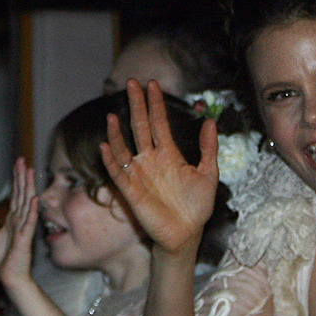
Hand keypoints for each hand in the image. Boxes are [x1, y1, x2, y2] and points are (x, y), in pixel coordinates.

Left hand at [0, 157, 38, 287]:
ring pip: (27, 204)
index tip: (18, 165)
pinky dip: (32, 211)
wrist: (9, 277)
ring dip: (29, 188)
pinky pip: (29, 223)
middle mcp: (21, 220)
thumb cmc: (3, 259)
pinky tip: (34, 199)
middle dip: (22, 178)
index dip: (17, 180)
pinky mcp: (24, 239)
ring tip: (30, 173)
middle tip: (23, 161)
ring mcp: (24, 229)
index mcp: (13, 219)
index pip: (16, 195)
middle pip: (22, 195)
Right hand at [100, 79, 218, 256]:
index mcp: (169, 154)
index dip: (156, 103)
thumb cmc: (198, 206)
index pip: (159, 122)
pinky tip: (105, 146)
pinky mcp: (131, 191)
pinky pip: (117, 173)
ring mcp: (139, 174)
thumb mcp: (209, 174)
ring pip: (124, 148)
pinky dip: (111, 160)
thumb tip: (210, 121)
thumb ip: (209, 148)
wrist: (188, 233)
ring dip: (117, 132)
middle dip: (136, 105)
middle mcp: (151, 160)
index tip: (152, 83)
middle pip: (140, 127)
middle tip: (131, 82)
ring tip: (112, 115)